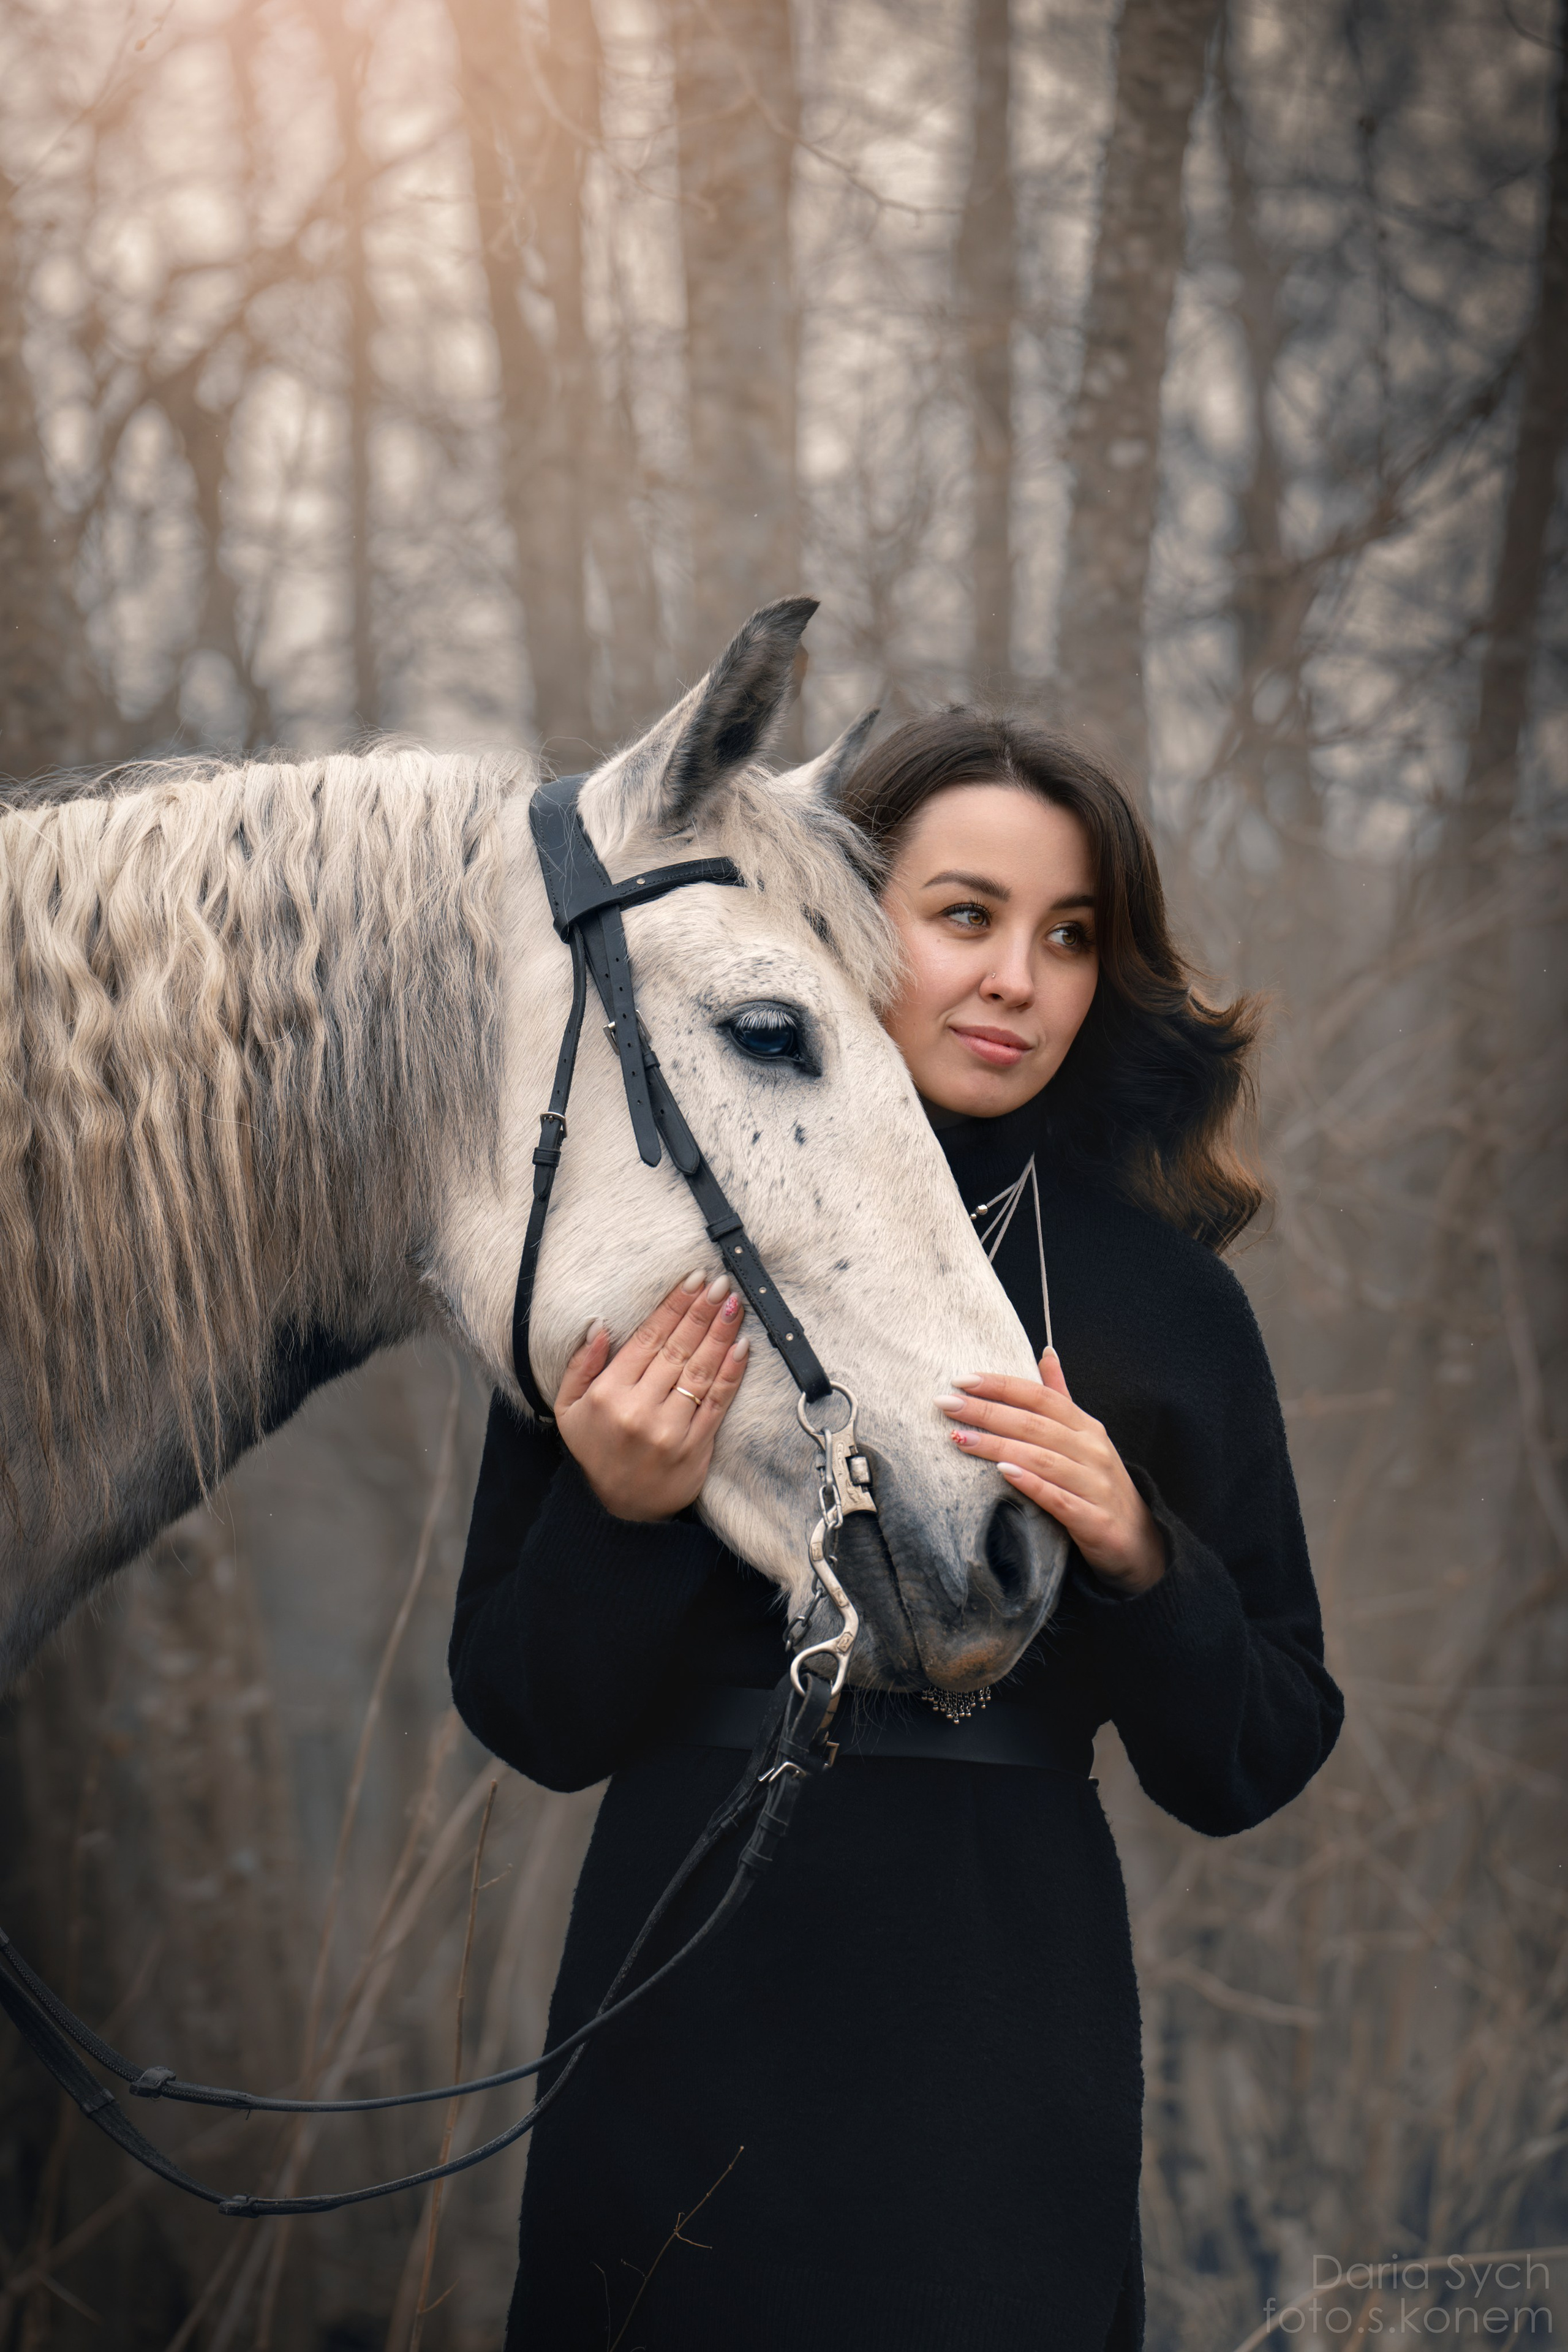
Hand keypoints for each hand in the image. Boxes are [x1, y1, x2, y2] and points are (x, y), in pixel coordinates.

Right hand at [553, 1272, 749, 1522]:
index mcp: (609, 1394)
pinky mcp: (695, 1447)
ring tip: (734, 1304)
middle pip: (677, 1349)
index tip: (692, 1280)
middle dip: (702, 1311)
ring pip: (700, 1371)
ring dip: (721, 1334)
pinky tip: (742, 1347)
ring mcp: (670, 1429)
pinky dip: (732, 1373)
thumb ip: (581, 1366)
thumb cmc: (593, 1451)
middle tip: (720, 1282)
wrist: (617, 1512)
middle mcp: (640, 1409)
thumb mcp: (568, 1409)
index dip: (673, 1306)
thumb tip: (599, 1325)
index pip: (647, 1339)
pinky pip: (717, 1403)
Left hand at [936, 1350, 1166, 1595]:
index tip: (961, 1380)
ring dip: (998, 1446)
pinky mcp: (1094, 1520)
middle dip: (987, 1412)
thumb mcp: (1085, 1437)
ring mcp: (1095, 1485)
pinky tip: (1003, 1473)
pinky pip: (1059, 1499)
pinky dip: (1031, 1483)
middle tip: (946, 1405)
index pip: (1040, 1396)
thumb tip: (1045, 1353)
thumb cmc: (1099, 1484)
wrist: (1139, 1542)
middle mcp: (1092, 1450)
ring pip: (1041, 1458)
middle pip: (1034, 1424)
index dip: (1001, 1385)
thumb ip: (1061, 1397)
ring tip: (960, 1438)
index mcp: (1086, 1427)